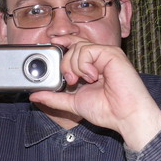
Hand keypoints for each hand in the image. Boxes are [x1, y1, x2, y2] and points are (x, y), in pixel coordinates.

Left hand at [30, 40, 160, 150]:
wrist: (125, 116)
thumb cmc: (107, 111)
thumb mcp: (73, 103)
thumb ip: (54, 98)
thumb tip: (34, 95)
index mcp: (92, 66)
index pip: (75, 46)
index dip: (62, 43)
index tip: (51, 43)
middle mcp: (100, 58)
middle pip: (73, 46)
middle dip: (65, 63)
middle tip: (71, 81)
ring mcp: (106, 54)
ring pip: (78, 48)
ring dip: (74, 66)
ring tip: (84, 81)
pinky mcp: (112, 54)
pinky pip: (87, 50)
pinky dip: (84, 65)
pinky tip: (93, 77)